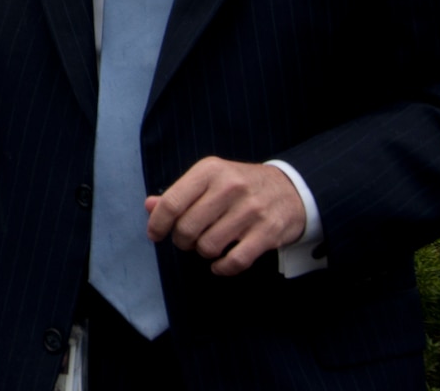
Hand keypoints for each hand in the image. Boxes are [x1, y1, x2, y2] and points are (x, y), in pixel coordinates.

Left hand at [145, 156, 305, 276]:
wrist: (290, 189)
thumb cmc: (240, 186)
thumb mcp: (209, 179)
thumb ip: (179, 193)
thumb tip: (150, 206)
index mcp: (210, 171)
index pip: (172, 202)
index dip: (158, 223)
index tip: (155, 235)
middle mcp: (230, 187)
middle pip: (187, 228)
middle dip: (181, 240)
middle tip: (188, 239)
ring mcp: (251, 211)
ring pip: (208, 246)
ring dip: (202, 252)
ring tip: (208, 244)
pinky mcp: (268, 233)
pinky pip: (235, 261)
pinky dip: (222, 268)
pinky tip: (220, 264)